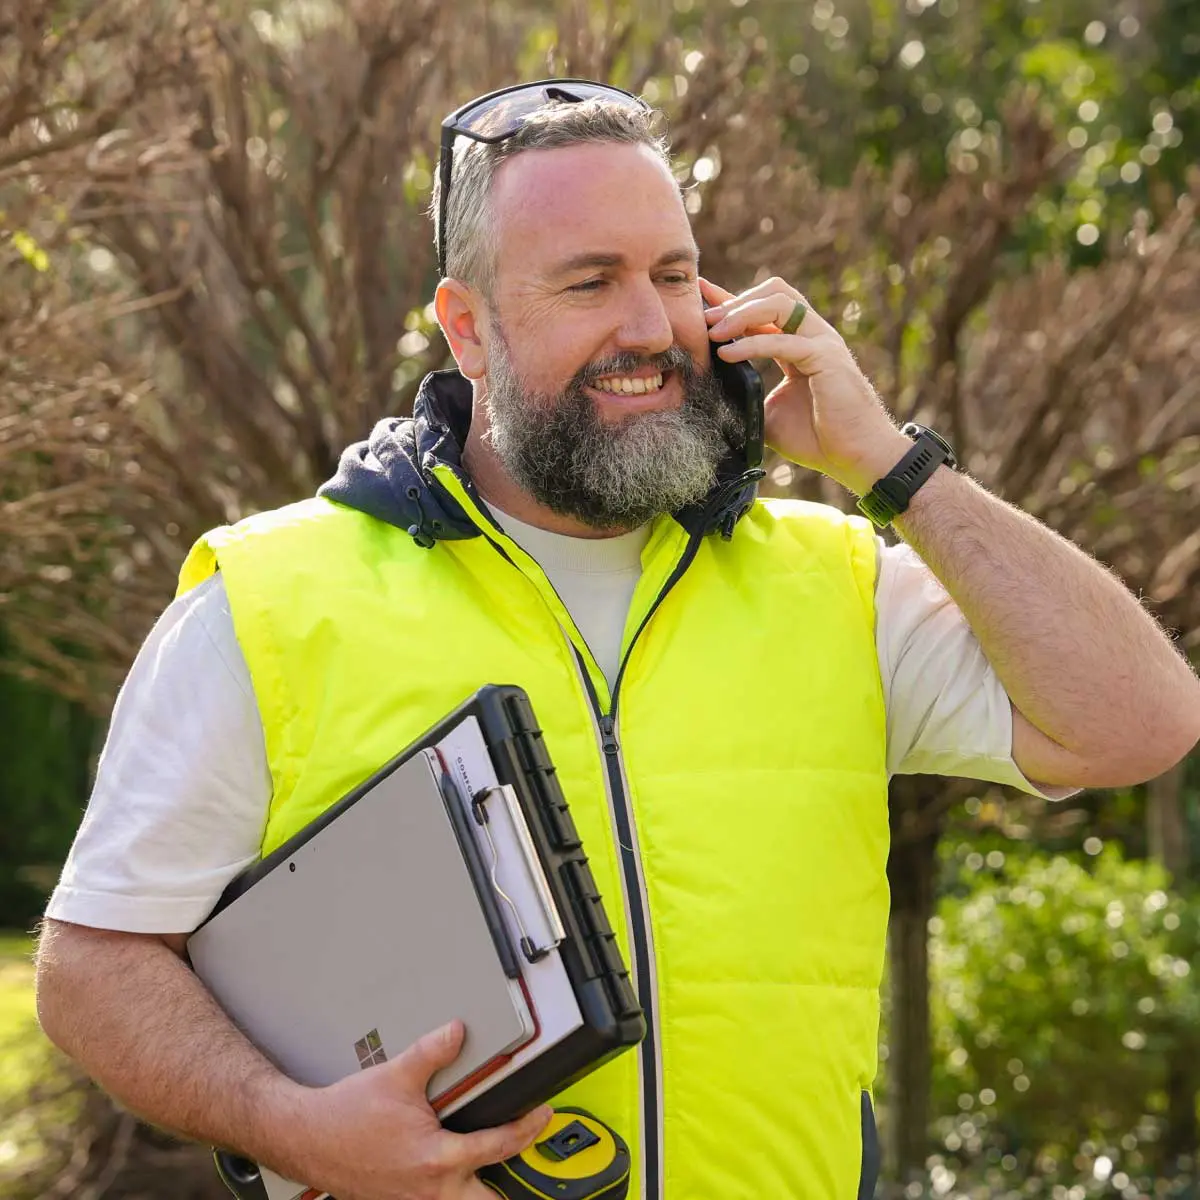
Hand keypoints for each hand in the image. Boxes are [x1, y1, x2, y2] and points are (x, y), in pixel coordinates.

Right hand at [281, 1020, 552, 1199]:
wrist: (306, 1137)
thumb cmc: (346, 1114)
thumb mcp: (396, 1075)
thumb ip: (432, 1052)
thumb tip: (458, 1032)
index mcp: (436, 1159)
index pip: (498, 1146)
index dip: (528, 1128)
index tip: (543, 1114)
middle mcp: (429, 1189)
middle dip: (509, 1181)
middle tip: (525, 1147)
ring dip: (480, 1189)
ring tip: (492, 1161)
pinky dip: (453, 1190)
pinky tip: (453, 1170)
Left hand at [700, 276, 910, 495]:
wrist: (854, 458)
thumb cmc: (819, 439)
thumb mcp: (770, 413)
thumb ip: (747, 396)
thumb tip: (714, 397)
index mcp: (800, 344)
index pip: (764, 311)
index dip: (731, 299)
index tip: (701, 295)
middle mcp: (813, 335)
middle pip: (774, 292)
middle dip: (735, 300)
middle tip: (703, 319)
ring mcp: (822, 342)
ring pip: (779, 303)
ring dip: (741, 313)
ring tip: (712, 332)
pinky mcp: (826, 357)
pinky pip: (783, 340)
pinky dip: (752, 344)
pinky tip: (728, 354)